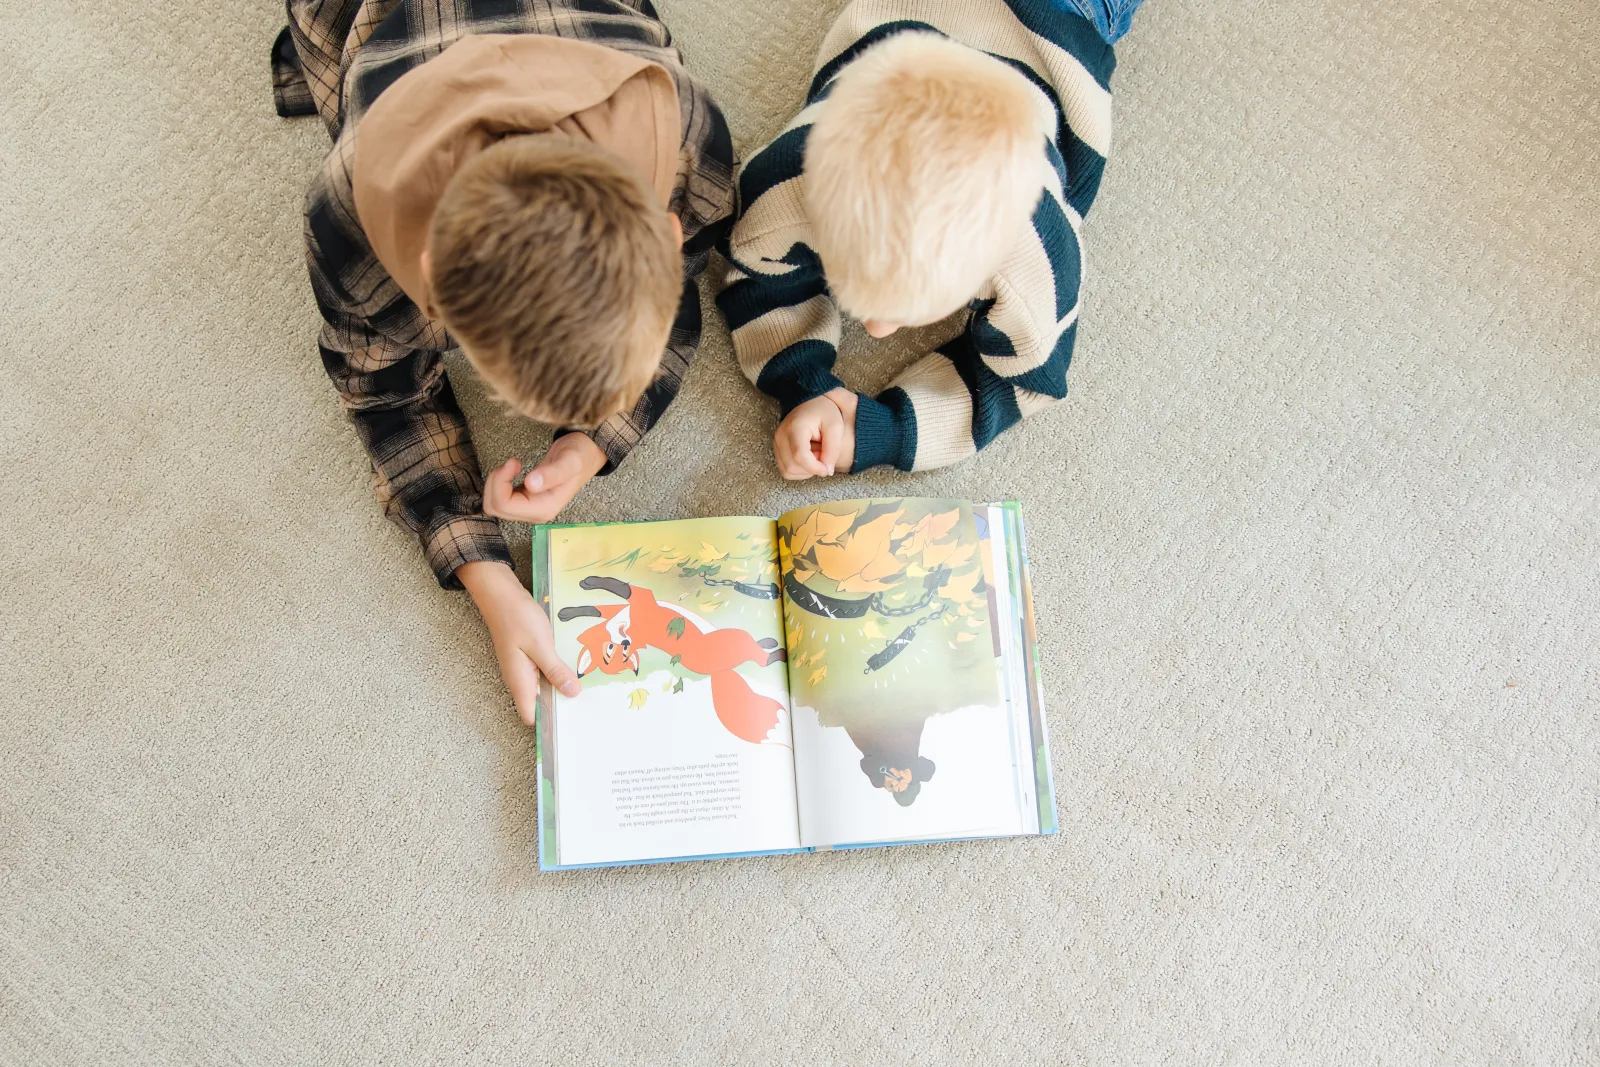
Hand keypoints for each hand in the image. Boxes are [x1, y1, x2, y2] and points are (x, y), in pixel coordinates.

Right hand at [458, 560, 579, 725]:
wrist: (500, 594)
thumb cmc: (518, 618)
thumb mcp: (541, 645)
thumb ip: (555, 670)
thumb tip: (571, 694)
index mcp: (519, 681)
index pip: (532, 716)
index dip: (550, 722)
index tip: (573, 721)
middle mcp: (519, 679)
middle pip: (540, 703)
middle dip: (561, 703)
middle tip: (588, 702)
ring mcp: (523, 668)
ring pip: (544, 686)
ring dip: (561, 685)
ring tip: (587, 683)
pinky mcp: (528, 657)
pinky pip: (544, 672)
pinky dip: (558, 670)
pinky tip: (574, 665)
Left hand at [483, 434, 606, 523]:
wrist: (585, 455)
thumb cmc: (579, 456)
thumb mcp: (570, 461)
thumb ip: (552, 473)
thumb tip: (531, 484)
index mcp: (544, 508)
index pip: (505, 505)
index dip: (501, 482)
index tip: (514, 462)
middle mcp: (535, 513)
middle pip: (495, 508)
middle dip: (495, 483)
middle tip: (512, 463)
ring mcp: (528, 509)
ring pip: (493, 505)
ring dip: (495, 483)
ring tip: (511, 466)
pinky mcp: (523, 501)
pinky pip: (499, 500)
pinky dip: (498, 484)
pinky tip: (512, 471)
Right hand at [772, 388, 855, 479]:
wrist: (811, 403)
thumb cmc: (825, 413)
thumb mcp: (835, 426)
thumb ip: (833, 449)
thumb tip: (827, 472)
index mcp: (795, 427)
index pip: (799, 456)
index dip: (814, 468)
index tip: (827, 469)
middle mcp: (781, 435)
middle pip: (792, 466)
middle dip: (811, 468)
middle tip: (823, 455)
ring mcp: (776, 443)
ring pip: (788, 471)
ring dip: (805, 471)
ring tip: (816, 455)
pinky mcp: (777, 449)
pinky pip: (786, 470)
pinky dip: (799, 470)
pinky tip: (809, 459)